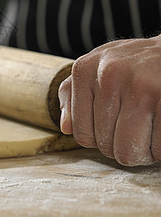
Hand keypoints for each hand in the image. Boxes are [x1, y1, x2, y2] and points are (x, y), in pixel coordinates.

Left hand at [58, 35, 160, 165]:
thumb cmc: (132, 65)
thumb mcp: (95, 68)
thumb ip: (72, 96)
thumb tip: (66, 128)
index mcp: (85, 70)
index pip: (82, 134)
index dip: (100, 140)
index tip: (114, 128)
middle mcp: (108, 74)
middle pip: (106, 145)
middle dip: (123, 146)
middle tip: (136, 129)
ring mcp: (139, 85)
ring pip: (130, 151)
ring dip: (143, 152)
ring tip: (149, 131)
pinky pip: (158, 148)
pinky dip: (160, 148)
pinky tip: (160, 127)